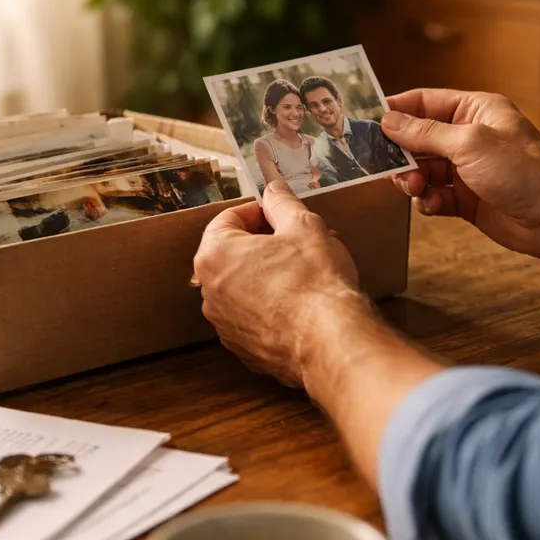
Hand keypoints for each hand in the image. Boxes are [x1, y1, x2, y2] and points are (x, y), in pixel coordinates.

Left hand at [193, 180, 359, 386]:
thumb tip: (274, 190)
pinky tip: (300, 304)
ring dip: (267, 276)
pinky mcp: (244, 350)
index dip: (257, 212)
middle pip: (232, 255)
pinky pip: (254, 318)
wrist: (329, 341)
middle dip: (264, 245)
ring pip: (243, 288)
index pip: (227, 220)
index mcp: (215, 256)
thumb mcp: (304, 227)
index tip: (278, 214)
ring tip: (304, 273)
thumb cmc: (314, 283)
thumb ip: (282, 203)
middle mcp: (210, 293)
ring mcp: (225, 326)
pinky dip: (271, 308)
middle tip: (296, 242)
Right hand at [381, 89, 539, 259]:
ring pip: (422, 171)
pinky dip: (428, 202)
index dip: (396, 110)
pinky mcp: (467, 199)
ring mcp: (467, 170)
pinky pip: (434, 197)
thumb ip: (426, 133)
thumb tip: (390, 122)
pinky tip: (433, 206)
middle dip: (401, 154)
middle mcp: (469, 137)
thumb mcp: (469, 143)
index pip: (425, 103)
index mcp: (474, 111)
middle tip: (388, 168)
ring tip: (417, 189)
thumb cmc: (525, 171)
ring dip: (413, 181)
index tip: (368, 121)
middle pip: (418, 140)